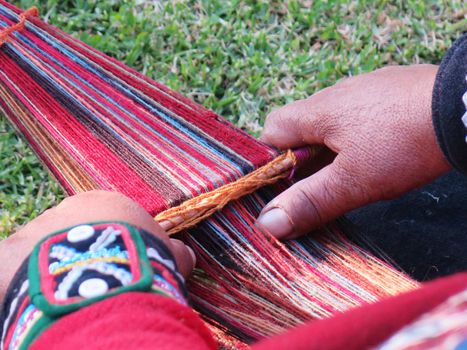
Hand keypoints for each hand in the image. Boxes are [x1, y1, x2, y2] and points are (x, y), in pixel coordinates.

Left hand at [0, 190, 195, 299]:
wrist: (107, 281)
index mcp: (104, 203)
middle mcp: (66, 209)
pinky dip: (22, 285)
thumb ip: (172, 251)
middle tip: (89, 284)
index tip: (116, 265)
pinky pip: (11, 270)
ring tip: (63, 296)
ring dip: (49, 269)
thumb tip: (186, 254)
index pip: (103, 219)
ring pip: (39, 250)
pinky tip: (39, 302)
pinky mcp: (9, 254)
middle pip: (69, 232)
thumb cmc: (142, 262)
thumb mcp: (165, 255)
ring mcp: (35, 229)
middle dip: (77, 254)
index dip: (110, 244)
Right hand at [257, 64, 450, 238]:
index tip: (286, 186)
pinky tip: (380, 152)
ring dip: (332, 150)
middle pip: (301, 128)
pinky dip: (358, 136)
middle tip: (322, 188)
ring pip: (331, 123)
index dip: (271, 159)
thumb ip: (309, 201)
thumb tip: (266, 224)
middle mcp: (336, 94)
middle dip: (304, 160)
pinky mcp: (390, 91)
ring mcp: (364, 88)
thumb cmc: (402, 144)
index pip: (272, 129)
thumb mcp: (353, 182)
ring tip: (353, 174)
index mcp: (318, 110)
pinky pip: (359, 115)